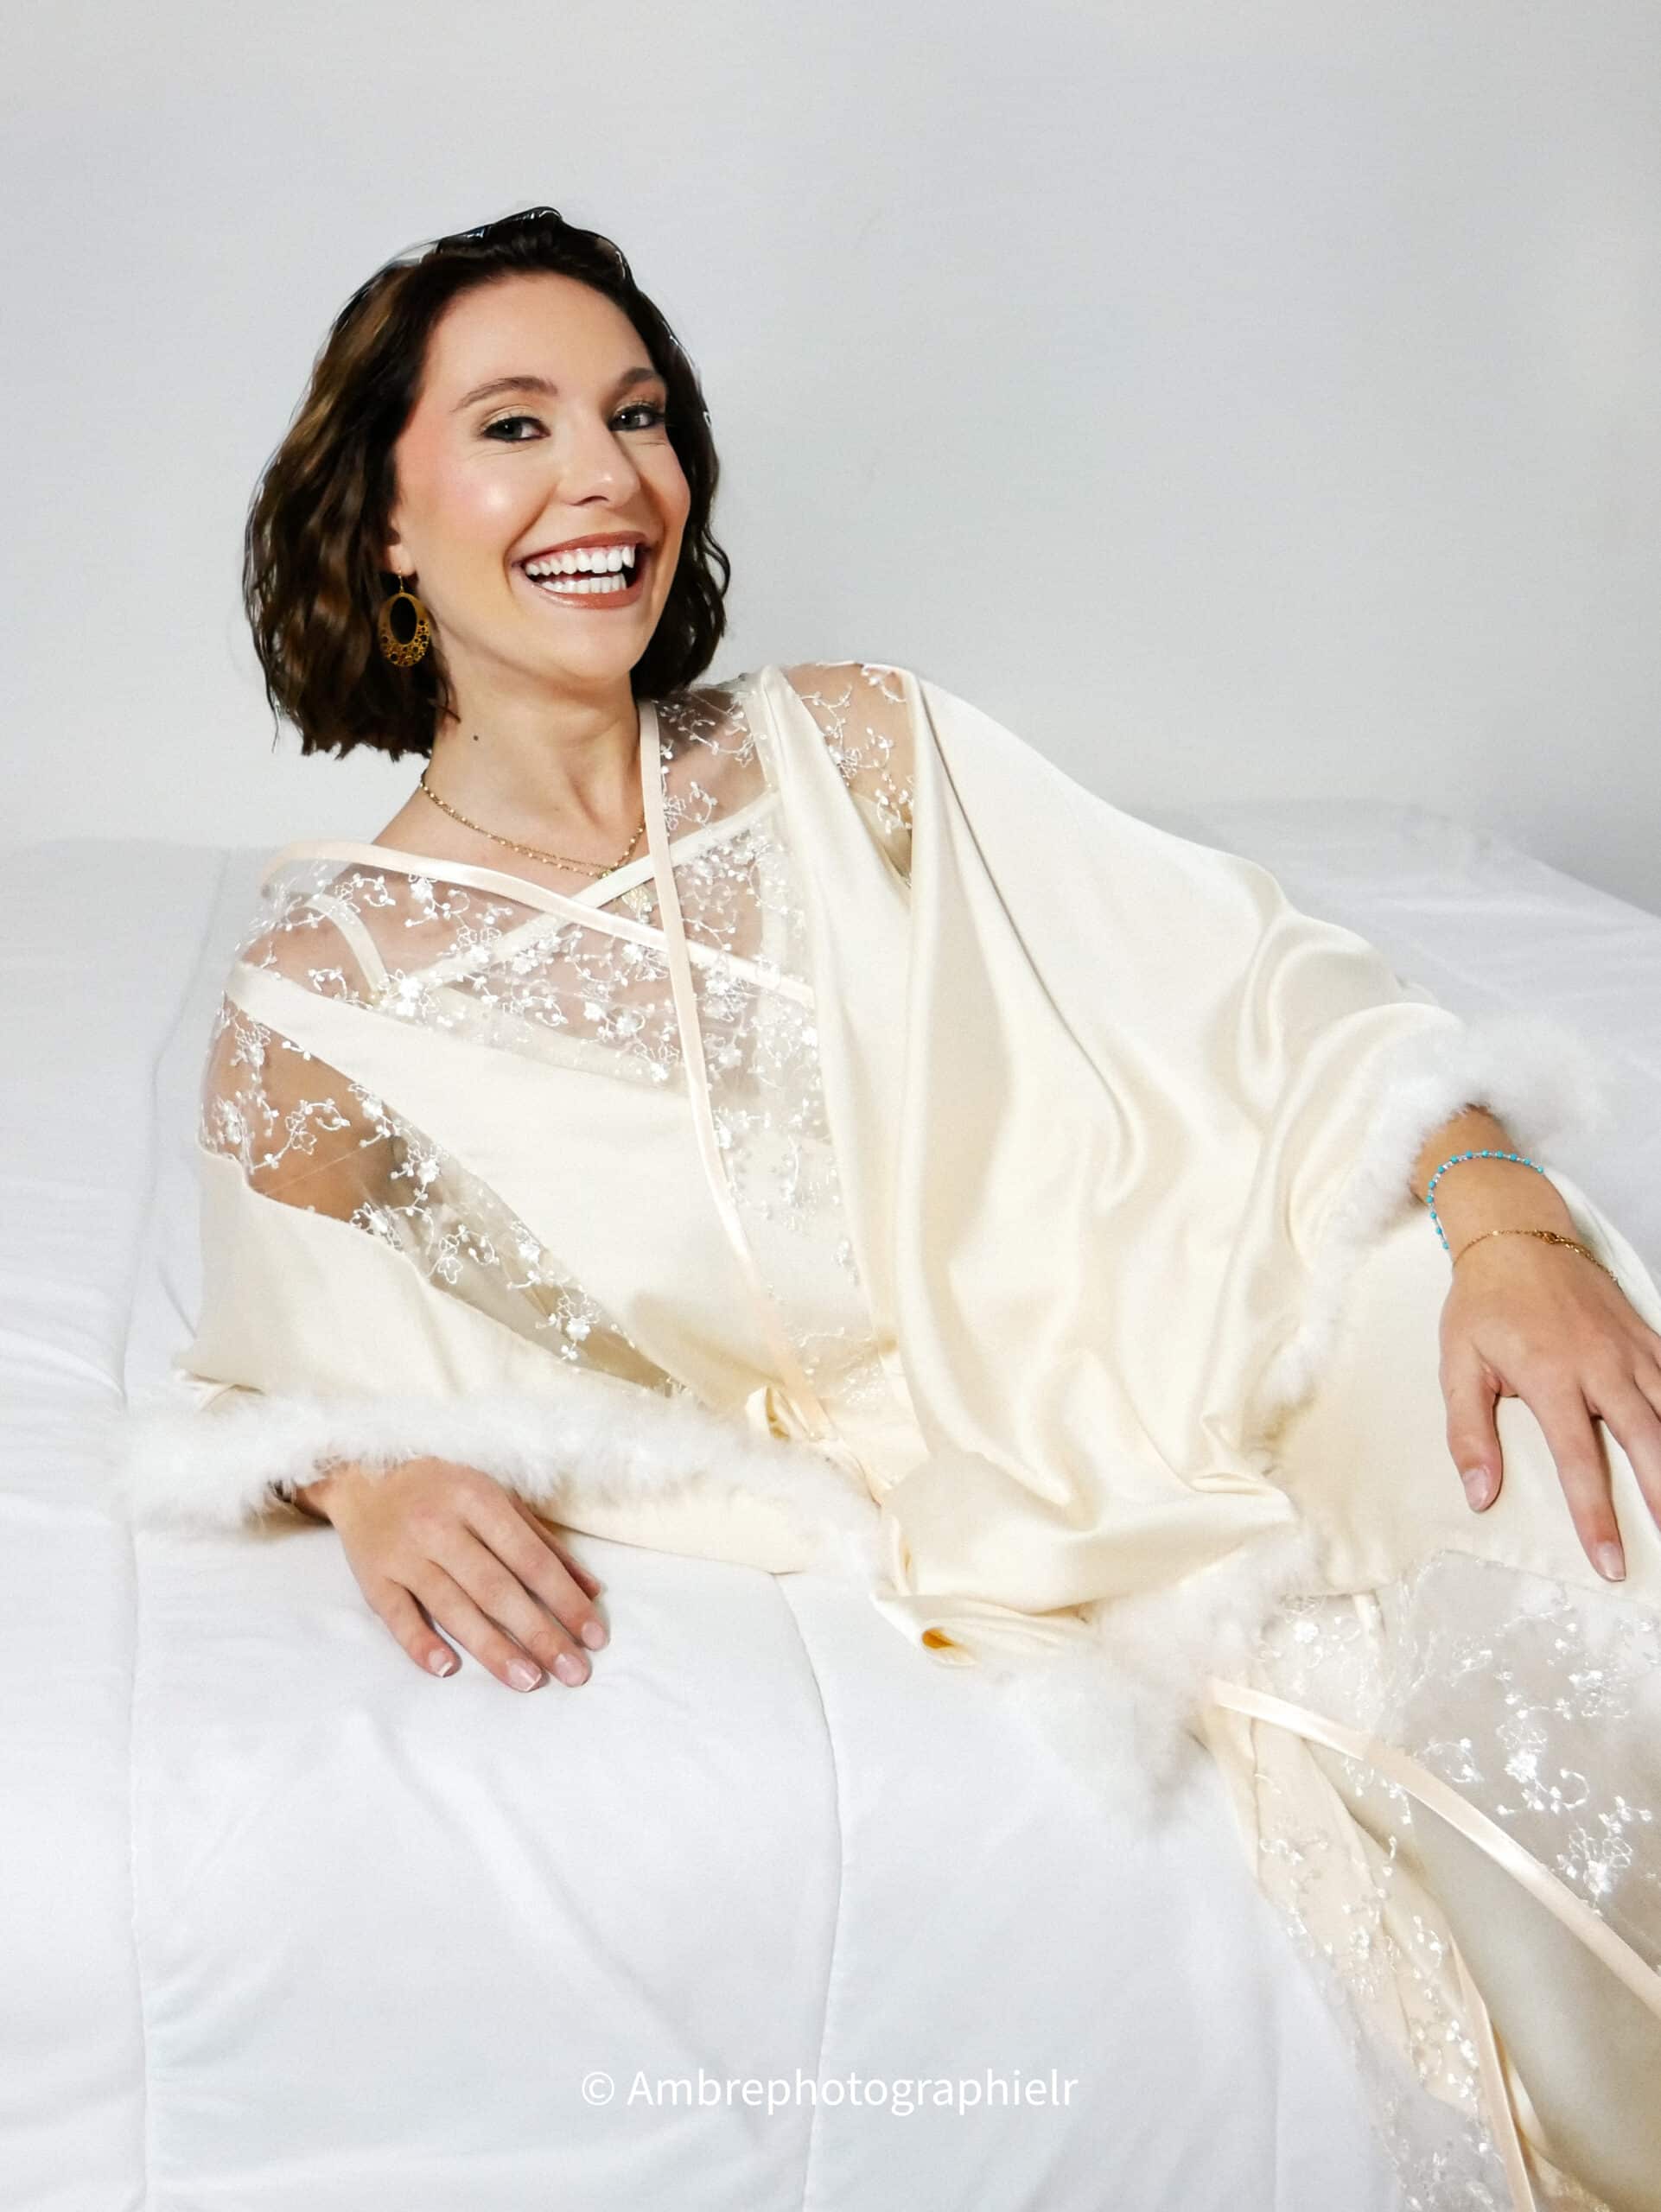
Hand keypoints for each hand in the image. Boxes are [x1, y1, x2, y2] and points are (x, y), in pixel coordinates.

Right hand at [307, 1458, 608, 1690]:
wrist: (361, 1474)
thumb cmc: (442, 1490)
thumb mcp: (496, 1498)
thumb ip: (543, 1542)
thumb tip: (591, 1589)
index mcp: (478, 1500)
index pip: (531, 1559)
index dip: (565, 1600)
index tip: (594, 1636)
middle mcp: (441, 1527)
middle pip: (496, 1589)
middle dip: (539, 1633)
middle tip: (572, 1673)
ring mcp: (404, 1554)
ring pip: (453, 1608)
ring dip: (492, 1648)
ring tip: (528, 1680)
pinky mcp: (372, 1578)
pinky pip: (397, 1616)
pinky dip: (420, 1643)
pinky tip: (447, 1669)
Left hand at [1439, 1235, 1660, 1580]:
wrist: (1516, 1235)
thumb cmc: (1484, 1304)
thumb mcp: (1458, 1365)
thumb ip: (1469, 1432)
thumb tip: (1479, 1494)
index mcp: (1550, 1375)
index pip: (1578, 1460)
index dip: (1596, 1516)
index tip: (1609, 1561)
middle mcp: (1599, 1364)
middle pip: (1645, 1441)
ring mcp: (1630, 1349)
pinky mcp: (1647, 1335)